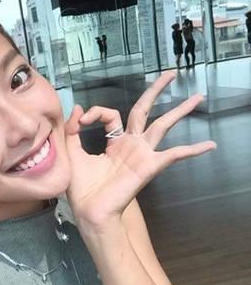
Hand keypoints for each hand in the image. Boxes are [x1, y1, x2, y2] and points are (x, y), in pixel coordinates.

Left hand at [64, 71, 215, 228]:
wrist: (89, 210)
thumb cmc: (82, 188)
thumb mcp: (73, 153)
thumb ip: (73, 131)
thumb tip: (78, 107)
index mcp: (114, 142)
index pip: (112, 115)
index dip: (97, 112)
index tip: (83, 119)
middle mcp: (131, 145)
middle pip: (145, 111)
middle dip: (157, 90)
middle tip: (172, 73)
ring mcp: (142, 154)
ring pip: (163, 125)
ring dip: (180, 110)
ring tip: (199, 96)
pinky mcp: (149, 166)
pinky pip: (174, 155)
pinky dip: (192, 150)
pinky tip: (210, 145)